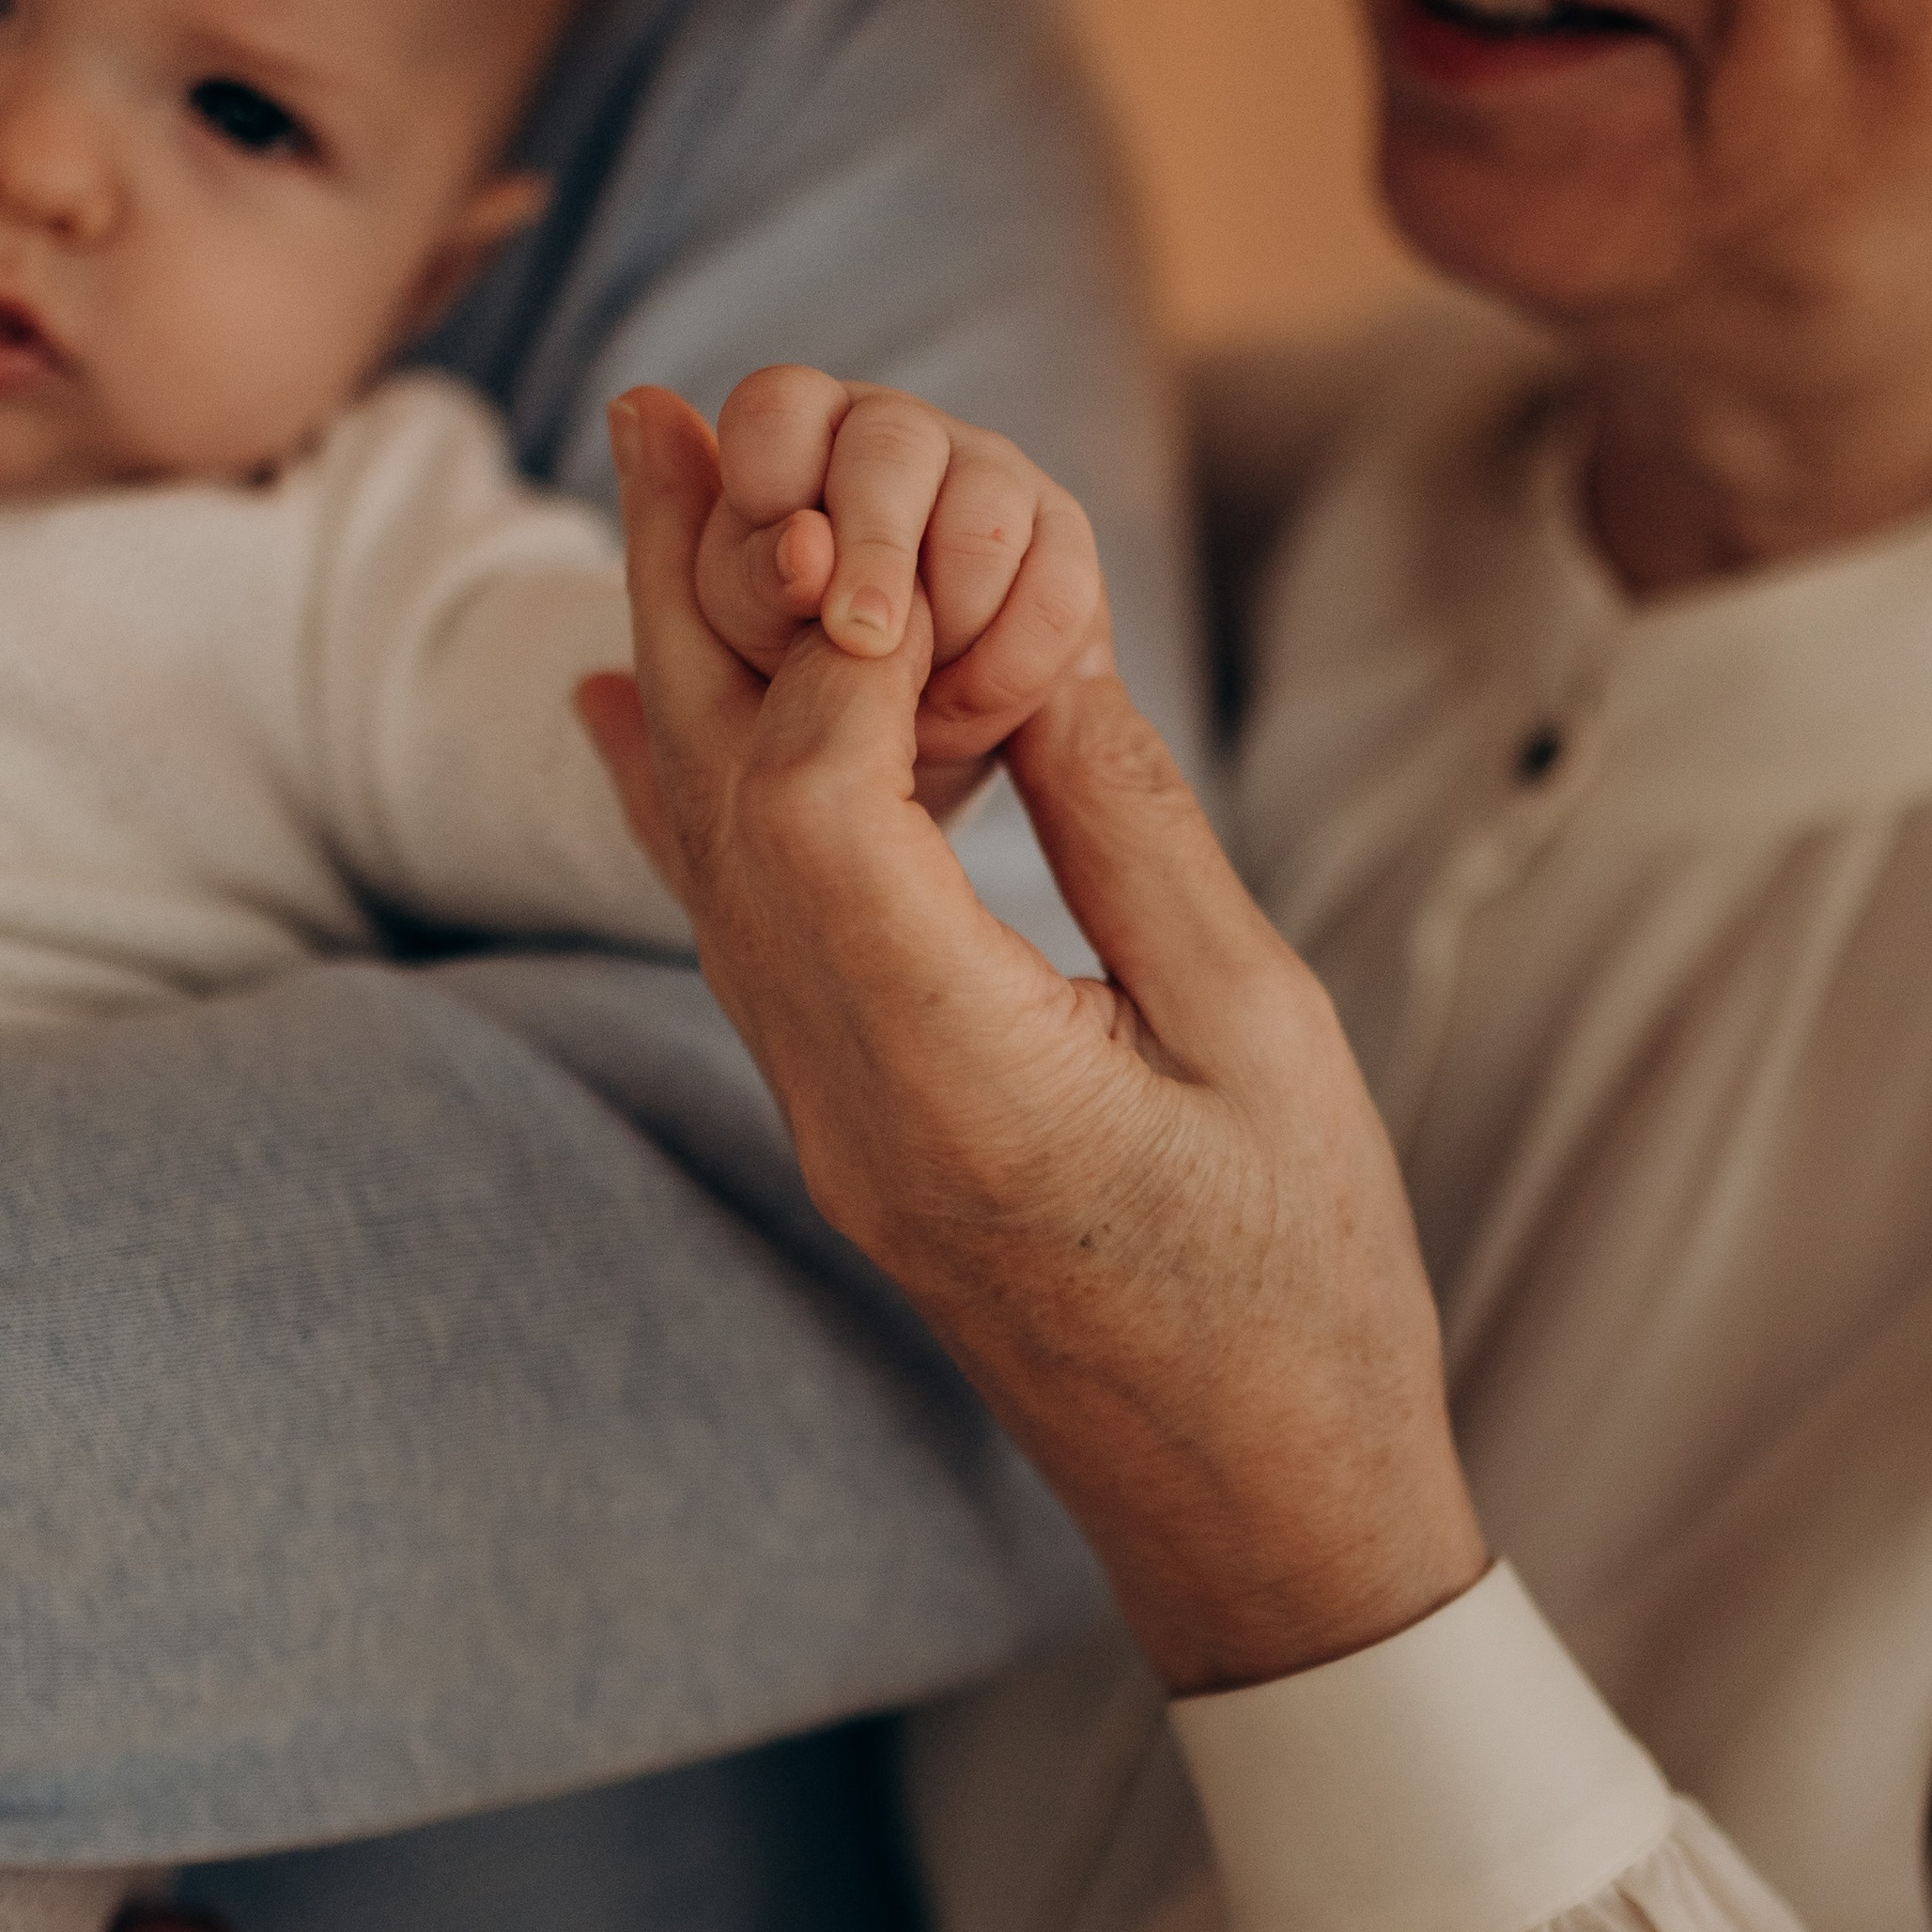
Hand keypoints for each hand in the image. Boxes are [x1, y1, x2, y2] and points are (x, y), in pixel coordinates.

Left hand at [585, 386, 1486, 1696]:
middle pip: (718, 810)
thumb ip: (1135, 836)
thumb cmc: (1303, 1289)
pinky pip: (732, 931)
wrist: (1261, 1517)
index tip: (864, 519)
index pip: (821, 819)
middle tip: (652, 413)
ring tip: (651, 497)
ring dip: (679, 665)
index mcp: (963, 1083)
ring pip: (706, 858)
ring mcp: (828, 1122)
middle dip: (686, 595)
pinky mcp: (846, 1125)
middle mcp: (848, 1101)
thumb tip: (1044, 653)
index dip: (830, 644)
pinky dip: (684, 796)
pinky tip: (629, 705)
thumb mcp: (1259, 1034)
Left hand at [685, 367, 1104, 810]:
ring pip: (980, 519)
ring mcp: (985, 481)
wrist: (879, 787)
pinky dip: (1008, 667)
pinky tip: (970, 707)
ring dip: (943, 632)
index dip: (777, 478)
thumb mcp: (708, 636)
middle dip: (874, 552)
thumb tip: (633, 406)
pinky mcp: (1061, 549)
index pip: (779, 407)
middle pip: (890, 444)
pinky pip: (1058, 589)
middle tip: (862, 641)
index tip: (789, 568)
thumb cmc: (774, 695)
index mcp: (787, 437)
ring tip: (907, 712)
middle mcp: (888, 439)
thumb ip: (675, 536)